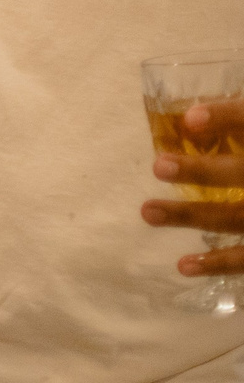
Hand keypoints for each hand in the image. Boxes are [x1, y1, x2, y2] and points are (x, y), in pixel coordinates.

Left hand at [142, 98, 243, 274]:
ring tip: (148, 212)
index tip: (191, 119)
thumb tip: (191, 117)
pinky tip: (184, 265)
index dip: (230, 117)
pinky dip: (221, 263)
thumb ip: (241, 121)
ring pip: (240, 218)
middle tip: (159, 166)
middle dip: (205, 171)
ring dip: (195, 216)